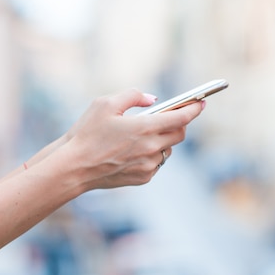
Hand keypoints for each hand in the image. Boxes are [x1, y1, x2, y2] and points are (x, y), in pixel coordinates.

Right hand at [54, 88, 203, 189]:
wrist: (73, 168)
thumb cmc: (86, 133)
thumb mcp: (105, 103)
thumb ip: (133, 96)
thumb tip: (153, 99)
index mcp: (145, 128)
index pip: (181, 117)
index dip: (194, 109)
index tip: (201, 103)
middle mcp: (151, 148)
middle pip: (179, 134)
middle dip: (179, 123)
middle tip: (172, 115)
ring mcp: (148, 165)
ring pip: (168, 149)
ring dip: (164, 139)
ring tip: (147, 133)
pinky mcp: (143, 178)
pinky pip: (157, 162)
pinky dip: (153, 154)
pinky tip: (136, 150)